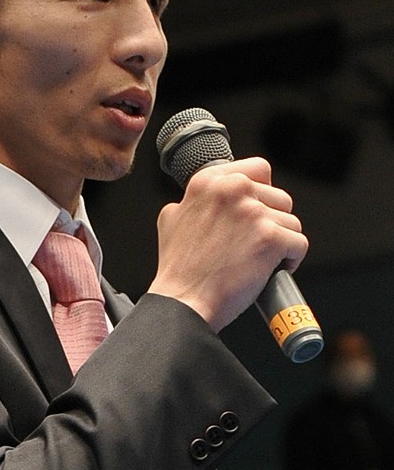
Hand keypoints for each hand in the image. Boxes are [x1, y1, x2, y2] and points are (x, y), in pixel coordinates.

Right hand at [148, 157, 308, 332]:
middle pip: (279, 197)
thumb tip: (209, 200)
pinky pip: (299, 244)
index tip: (256, 211)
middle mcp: (233, 189)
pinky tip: (271, 270)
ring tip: (260, 259)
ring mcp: (253, 212)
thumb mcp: (172, 219)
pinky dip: (290, 260)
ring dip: (281, 242)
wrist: (183, 301)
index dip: (262, 193)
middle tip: (253, 243)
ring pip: (291, 221)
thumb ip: (194, 201)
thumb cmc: (178, 268)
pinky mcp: (270, 237)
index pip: (258, 169)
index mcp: (209, 181)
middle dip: (272, 221)